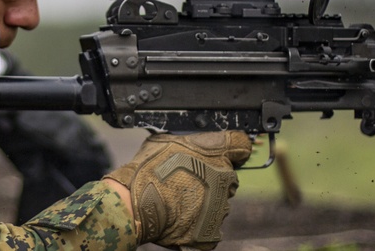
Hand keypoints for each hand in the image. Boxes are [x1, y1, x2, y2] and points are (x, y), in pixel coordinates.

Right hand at [104, 131, 251, 249]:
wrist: (134, 203)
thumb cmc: (147, 169)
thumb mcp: (165, 140)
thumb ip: (188, 140)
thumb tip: (192, 140)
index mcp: (217, 156)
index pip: (240, 146)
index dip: (230, 149)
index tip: (224, 152)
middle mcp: (224, 182)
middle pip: (228, 178)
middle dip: (213, 177)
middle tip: (187, 179)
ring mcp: (219, 210)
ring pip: (219, 203)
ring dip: (205, 201)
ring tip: (179, 199)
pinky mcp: (211, 234)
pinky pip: (210, 227)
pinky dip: (198, 224)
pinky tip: (180, 216)